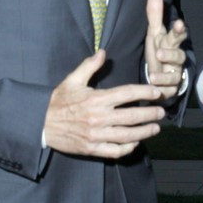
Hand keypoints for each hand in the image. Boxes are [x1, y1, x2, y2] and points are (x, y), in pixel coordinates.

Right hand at [44, 50, 165, 158]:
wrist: (41, 124)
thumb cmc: (58, 101)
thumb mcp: (72, 80)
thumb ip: (89, 66)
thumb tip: (103, 52)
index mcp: (96, 99)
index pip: (127, 94)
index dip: (145, 92)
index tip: (157, 92)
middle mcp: (99, 117)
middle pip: (132, 116)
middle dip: (150, 114)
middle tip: (161, 112)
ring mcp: (96, 135)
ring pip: (127, 135)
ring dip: (144, 132)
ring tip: (155, 128)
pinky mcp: (92, 148)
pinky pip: (114, 151)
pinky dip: (127, 148)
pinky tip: (135, 143)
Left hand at [144, 0, 188, 98]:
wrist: (164, 76)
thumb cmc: (160, 51)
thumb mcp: (154, 34)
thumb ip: (154, 15)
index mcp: (171, 43)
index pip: (177, 35)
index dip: (179, 30)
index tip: (179, 24)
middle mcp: (176, 59)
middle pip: (178, 55)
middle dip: (171, 54)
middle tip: (160, 52)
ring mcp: (175, 73)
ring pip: (174, 74)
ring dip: (164, 75)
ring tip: (153, 74)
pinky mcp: (171, 88)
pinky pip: (169, 89)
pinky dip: (162, 88)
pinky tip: (154, 87)